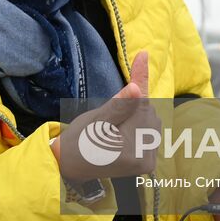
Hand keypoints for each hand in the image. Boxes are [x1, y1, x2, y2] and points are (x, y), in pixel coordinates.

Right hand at [51, 51, 160, 180]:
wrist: (70, 166)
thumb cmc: (77, 141)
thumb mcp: (94, 119)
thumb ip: (119, 104)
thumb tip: (138, 88)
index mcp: (131, 149)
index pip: (140, 105)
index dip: (140, 78)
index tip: (144, 54)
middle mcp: (145, 158)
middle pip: (147, 113)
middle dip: (131, 106)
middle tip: (108, 119)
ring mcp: (148, 162)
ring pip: (149, 120)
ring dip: (134, 116)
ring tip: (113, 128)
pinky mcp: (147, 163)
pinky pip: (149, 131)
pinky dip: (137, 124)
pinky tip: (122, 132)